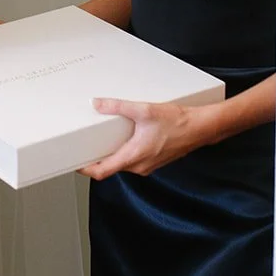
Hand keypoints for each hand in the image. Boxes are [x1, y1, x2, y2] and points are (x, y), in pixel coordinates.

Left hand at [79, 99, 210, 178]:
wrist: (201, 128)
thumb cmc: (178, 123)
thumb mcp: (144, 110)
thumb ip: (118, 107)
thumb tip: (98, 103)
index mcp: (134, 157)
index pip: (102, 172)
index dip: (86, 169)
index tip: (74, 163)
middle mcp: (140, 166)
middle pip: (110, 168)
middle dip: (96, 160)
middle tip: (83, 148)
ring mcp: (148, 165)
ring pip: (122, 164)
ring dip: (111, 155)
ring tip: (101, 141)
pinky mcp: (154, 160)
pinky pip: (133, 160)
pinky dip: (124, 152)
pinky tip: (123, 138)